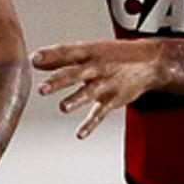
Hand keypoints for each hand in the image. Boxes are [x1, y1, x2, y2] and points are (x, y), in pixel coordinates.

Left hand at [30, 39, 162, 138]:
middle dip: (59, 81)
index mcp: (89, 52)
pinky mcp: (112, 100)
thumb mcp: (91, 50)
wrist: (150, 63)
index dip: (50, 55)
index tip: (34, 59)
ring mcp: (106, 84)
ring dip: (75, 100)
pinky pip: (100, 113)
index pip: (68, 52)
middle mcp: (97, 67)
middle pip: (76, 73)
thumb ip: (62, 58)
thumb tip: (36, 61)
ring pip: (89, 93)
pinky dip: (90, 124)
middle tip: (43, 88)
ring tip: (63, 108)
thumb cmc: (115, 56)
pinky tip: (80, 133)